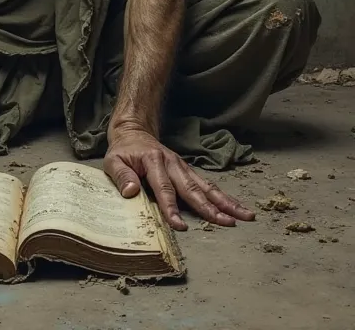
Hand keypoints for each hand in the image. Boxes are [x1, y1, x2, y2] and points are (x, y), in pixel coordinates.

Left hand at [104, 126, 254, 230]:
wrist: (134, 132)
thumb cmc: (123, 151)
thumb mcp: (113, 161)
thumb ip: (121, 176)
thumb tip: (131, 192)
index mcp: (154, 161)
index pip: (164, 188)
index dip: (171, 208)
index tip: (180, 225)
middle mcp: (173, 164)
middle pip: (193, 189)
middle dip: (211, 208)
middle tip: (228, 223)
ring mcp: (183, 167)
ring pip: (207, 186)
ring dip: (226, 202)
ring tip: (244, 216)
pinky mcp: (188, 171)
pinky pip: (207, 185)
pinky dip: (222, 197)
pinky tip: (236, 208)